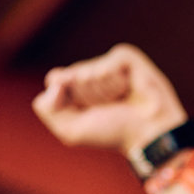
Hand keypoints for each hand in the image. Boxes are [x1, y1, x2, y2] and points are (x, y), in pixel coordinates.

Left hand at [33, 44, 187, 159]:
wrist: (147, 135)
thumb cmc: (113, 134)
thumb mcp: (70, 131)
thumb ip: (46, 108)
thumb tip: (55, 80)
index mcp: (76, 89)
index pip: (55, 78)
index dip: (66, 95)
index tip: (84, 111)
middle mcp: (91, 74)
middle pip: (71, 76)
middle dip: (86, 97)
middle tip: (108, 109)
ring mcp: (109, 64)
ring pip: (89, 71)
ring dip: (103, 92)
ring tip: (122, 101)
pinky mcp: (127, 58)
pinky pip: (108, 63)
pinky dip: (115, 80)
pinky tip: (127, 89)